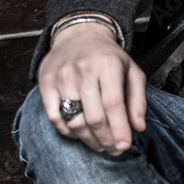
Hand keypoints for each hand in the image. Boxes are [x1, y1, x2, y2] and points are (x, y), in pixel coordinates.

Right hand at [37, 21, 146, 154]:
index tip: (125, 146)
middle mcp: (83, 69)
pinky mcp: (45, 82)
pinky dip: (68, 132)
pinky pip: (55, 118)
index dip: (119, 129)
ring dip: (88, 140)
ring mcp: (62, 76)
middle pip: (94, 117)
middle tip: (114, 150)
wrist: (79, 34)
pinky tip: (80, 133)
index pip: (113, 104)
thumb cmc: (108, 57)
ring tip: (100, 145)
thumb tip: (138, 127)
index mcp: (108, 64)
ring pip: (74, 121)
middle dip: (106, 139)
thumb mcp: (131, 70)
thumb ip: (138, 99)